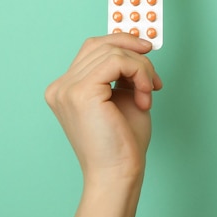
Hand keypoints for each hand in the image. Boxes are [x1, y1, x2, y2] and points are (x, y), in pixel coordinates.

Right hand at [45, 33, 162, 216]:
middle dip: (136, 56)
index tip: (147, 51)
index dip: (122, 43)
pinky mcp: (81, 91)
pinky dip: (139, 73)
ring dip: (141, 69)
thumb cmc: (122, 143)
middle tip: (155, 79)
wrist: (117, 174)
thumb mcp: (124, 96)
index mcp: (66, 88)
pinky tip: (145, 97)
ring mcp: (67, 88)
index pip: (92, 48)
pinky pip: (117, 61)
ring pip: (113, 51)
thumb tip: (138, 44)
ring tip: (149, 94)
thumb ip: (125, 71)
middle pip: (102, 45)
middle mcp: (61, 86)